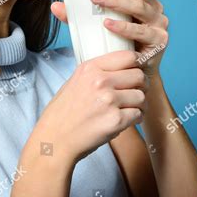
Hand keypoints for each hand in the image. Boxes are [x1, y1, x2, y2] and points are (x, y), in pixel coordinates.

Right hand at [30, 50, 147, 163]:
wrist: (54, 139)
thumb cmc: (63, 113)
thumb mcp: (75, 81)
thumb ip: (98, 72)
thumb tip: (123, 68)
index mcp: (90, 68)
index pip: (128, 56)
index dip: (137, 65)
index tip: (136, 72)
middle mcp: (100, 81)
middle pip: (139, 76)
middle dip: (141, 86)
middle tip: (135, 93)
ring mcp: (109, 100)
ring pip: (142, 96)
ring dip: (139, 104)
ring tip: (129, 109)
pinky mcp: (115, 120)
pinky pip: (138, 114)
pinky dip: (135, 118)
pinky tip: (126, 120)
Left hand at [51, 0, 168, 77]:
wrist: (134, 75)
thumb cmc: (117, 45)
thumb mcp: (99, 26)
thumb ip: (80, 16)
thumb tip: (55, 6)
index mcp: (144, 0)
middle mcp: (154, 9)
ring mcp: (158, 25)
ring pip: (139, 7)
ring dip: (116, 1)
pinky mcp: (158, 42)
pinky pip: (141, 32)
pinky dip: (124, 27)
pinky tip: (108, 23)